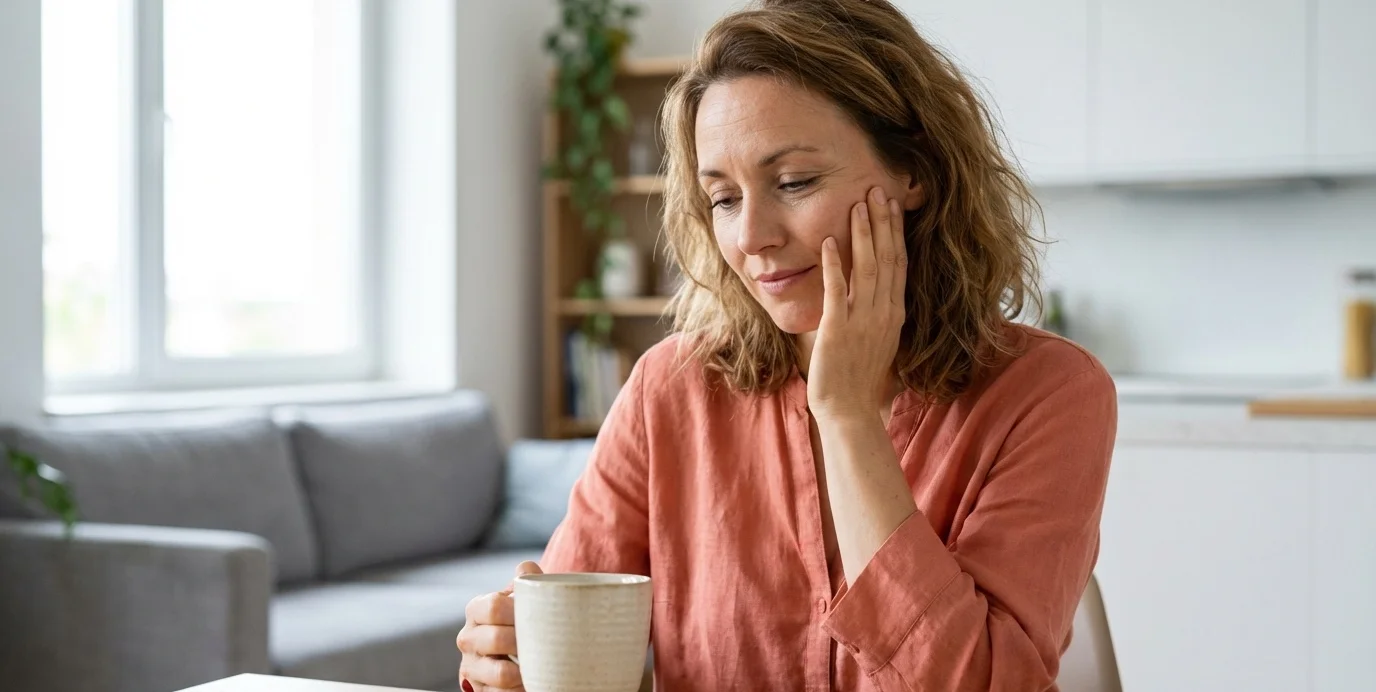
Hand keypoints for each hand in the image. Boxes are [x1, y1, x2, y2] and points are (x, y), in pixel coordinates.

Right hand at [457, 561, 542, 690]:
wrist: (514, 655)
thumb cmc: (521, 621)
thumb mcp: (524, 600)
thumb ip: (528, 582)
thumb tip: (526, 569)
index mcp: (477, 610)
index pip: (492, 606)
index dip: (516, 611)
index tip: (539, 616)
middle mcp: (468, 638)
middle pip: (494, 639)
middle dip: (523, 641)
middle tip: (546, 642)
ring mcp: (472, 667)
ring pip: (499, 673)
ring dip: (525, 670)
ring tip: (542, 665)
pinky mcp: (479, 691)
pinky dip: (520, 690)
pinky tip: (532, 682)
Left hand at [807, 186, 906, 419]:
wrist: (849, 410)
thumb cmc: (858, 378)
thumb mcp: (877, 338)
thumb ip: (878, 311)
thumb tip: (876, 290)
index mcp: (894, 313)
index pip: (899, 263)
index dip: (895, 232)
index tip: (892, 204)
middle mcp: (883, 312)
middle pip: (887, 258)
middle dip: (882, 222)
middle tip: (877, 189)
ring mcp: (862, 320)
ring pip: (867, 268)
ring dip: (863, 234)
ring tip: (858, 204)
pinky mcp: (838, 329)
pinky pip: (838, 291)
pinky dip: (835, 265)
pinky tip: (830, 242)